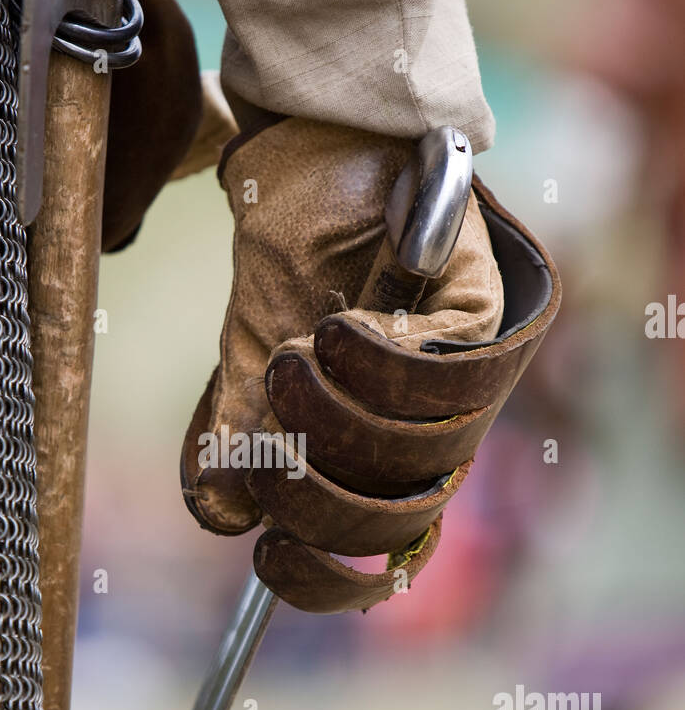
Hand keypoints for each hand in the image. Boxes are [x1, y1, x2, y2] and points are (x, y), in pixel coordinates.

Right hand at [181, 117, 558, 611]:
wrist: (315, 134)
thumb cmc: (291, 240)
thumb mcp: (252, 344)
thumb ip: (245, 426)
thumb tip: (223, 514)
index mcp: (375, 439)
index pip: (378, 543)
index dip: (331, 575)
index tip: (271, 563)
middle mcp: (432, 421)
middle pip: (402, 514)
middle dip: (318, 494)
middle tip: (267, 443)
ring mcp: (468, 371)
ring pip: (425, 452)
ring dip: (342, 419)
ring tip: (294, 358)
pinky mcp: (485, 309)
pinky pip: (449, 375)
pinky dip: (385, 365)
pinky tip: (340, 330)